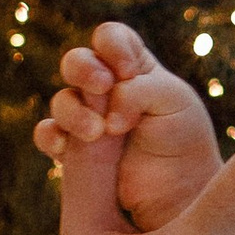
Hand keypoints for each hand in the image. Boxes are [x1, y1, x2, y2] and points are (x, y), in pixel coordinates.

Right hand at [34, 21, 219, 231]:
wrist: (182, 195)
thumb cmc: (185, 141)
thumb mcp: (174, 103)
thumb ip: (139, 92)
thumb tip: (107, 107)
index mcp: (134, 68)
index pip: (111, 38)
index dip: (112, 46)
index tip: (128, 72)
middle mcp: (106, 90)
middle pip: (76, 62)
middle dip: (83, 68)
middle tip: (103, 86)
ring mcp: (87, 120)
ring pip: (62, 100)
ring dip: (74, 110)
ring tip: (98, 132)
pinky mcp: (73, 153)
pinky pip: (48, 136)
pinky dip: (52, 137)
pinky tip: (66, 148)